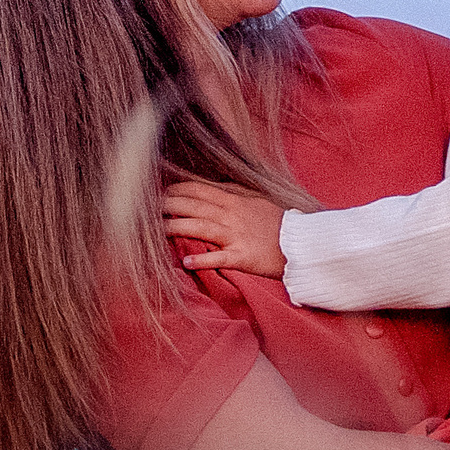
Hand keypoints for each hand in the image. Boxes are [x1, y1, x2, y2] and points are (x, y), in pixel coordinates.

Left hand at [160, 180, 289, 275]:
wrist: (301, 243)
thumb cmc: (278, 222)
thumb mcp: (255, 200)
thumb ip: (232, 192)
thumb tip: (210, 186)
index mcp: (233, 200)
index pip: (198, 190)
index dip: (176, 190)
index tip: (159, 191)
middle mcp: (231, 215)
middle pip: (193, 206)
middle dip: (168, 205)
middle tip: (147, 208)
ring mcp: (236, 236)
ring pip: (200, 228)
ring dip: (176, 228)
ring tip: (157, 231)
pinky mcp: (242, 256)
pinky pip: (219, 258)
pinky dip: (202, 260)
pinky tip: (186, 263)